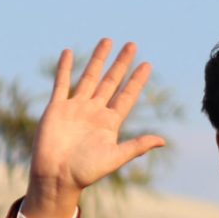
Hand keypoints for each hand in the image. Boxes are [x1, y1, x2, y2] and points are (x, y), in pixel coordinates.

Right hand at [24, 38, 165, 217]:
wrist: (56, 177)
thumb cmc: (85, 172)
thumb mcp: (115, 158)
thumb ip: (137, 146)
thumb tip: (163, 141)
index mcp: (109, 123)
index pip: (126, 96)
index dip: (137, 80)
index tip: (147, 64)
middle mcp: (94, 112)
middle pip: (111, 82)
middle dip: (121, 63)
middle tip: (132, 45)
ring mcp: (76, 108)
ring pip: (89, 77)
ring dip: (97, 59)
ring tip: (107, 41)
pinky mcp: (57, 108)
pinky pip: (61, 83)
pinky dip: (64, 68)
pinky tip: (69, 53)